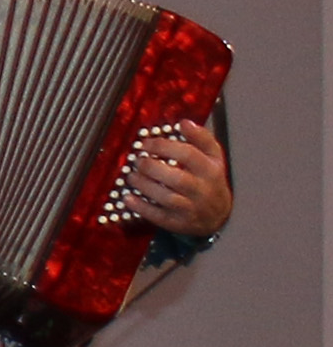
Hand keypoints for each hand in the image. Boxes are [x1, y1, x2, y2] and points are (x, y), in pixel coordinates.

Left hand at [125, 119, 231, 236]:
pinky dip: (140, 207)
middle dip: (152, 167)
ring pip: (167, 198)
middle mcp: (202, 189)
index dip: (163, 146)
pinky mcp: (178, 223)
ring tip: (131, 176)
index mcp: (211, 170)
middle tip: (137, 160)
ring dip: (144, 185)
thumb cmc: (211, 180)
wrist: (218, 216)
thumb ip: (201, 139)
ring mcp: (191, 208)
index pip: (188, 154)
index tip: (145, 142)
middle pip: (177, 178)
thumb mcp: (214, 158)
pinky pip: (158, 216)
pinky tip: (127, 198)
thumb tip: (184, 123)